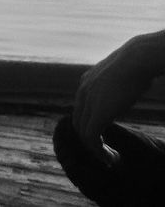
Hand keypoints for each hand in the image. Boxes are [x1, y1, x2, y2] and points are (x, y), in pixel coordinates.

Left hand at [72, 35, 159, 165]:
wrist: (137, 58)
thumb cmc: (138, 63)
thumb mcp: (122, 73)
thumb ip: (119, 82)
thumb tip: (134, 81)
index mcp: (86, 83)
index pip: (80, 109)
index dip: (88, 125)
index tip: (102, 137)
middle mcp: (82, 92)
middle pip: (78, 123)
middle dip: (89, 139)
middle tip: (104, 152)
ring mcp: (88, 102)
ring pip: (83, 133)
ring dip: (95, 149)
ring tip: (110, 159)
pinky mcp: (98, 113)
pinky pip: (91, 137)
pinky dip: (98, 151)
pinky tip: (110, 158)